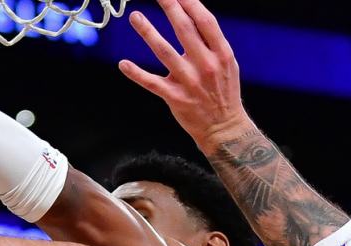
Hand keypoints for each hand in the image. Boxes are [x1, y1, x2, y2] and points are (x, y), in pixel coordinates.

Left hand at [118, 0, 252, 152]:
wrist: (224, 128)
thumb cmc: (224, 92)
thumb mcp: (226, 63)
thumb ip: (210, 41)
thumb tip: (190, 13)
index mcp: (221, 54)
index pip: (205, 21)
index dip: (190, 2)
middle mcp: (206, 65)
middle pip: (184, 29)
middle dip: (169, 6)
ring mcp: (190, 82)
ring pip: (165, 52)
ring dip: (148, 33)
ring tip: (135, 17)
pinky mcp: (176, 98)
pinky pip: (152, 83)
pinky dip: (136, 73)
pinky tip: (123, 64)